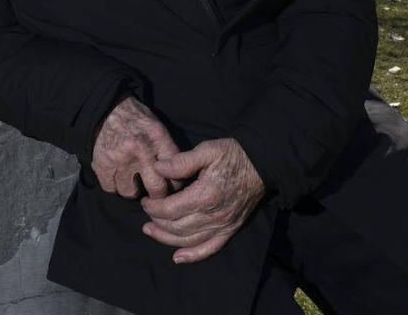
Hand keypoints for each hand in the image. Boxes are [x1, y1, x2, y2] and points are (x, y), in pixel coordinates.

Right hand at [92, 97, 180, 198]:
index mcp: (158, 139)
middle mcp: (141, 150)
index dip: (175, 184)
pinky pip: (110, 189)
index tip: (171, 185)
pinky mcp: (103, 164)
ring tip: (132, 182)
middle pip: (156, 189)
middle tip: (154, 192)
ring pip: (131, 193)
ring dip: (132, 190)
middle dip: (157, 194)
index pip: (175, 172)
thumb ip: (167, 149)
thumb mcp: (157, 127)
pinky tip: (117, 177)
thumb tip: (178, 174)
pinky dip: (114, 186)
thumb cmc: (136, 119)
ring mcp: (120, 159)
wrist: (106, 109)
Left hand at [140, 138, 264, 263]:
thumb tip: (157, 168)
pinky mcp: (230, 230)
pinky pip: (210, 248)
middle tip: (147, 214)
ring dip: (166, 239)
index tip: (146, 201)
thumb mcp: (207, 150)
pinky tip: (178, 258)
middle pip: (176, 227)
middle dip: (157, 222)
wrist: (261, 164)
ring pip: (188, 241)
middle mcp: (213, 215)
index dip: (154, 208)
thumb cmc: (233, 155)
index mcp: (205, 195)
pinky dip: (193, 256)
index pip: (170, 209)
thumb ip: (181, 161)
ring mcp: (223, 225)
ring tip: (151, 231)